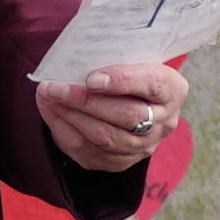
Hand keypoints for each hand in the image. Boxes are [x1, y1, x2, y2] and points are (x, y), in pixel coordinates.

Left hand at [37, 52, 185, 177]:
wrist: (129, 99)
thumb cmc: (128, 71)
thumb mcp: (132, 59)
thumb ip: (115, 58)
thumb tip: (77, 58)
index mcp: (172, 90)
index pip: (151, 85)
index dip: (122, 81)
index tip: (91, 77)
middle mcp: (164, 122)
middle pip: (126, 115)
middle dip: (86, 101)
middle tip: (55, 87)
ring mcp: (143, 146)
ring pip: (105, 136)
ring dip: (71, 115)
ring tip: (47, 96)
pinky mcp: (119, 161)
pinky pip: (88, 150)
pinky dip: (64, 129)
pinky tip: (50, 110)